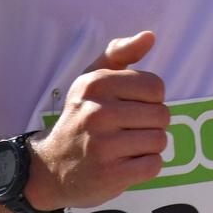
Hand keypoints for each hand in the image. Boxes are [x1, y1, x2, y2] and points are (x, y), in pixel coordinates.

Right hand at [27, 32, 169, 210]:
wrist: (50, 167)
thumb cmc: (81, 118)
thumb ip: (120, 53)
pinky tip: (125, 164)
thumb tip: (149, 36)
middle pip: (162, 115)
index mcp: (95, 84)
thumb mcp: (92, 80)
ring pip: (159, 140)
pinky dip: (145, 166)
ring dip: (148, 146)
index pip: (156, 86)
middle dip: (151, 124)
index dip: (150, 99)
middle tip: (126, 131)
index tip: (129, 107)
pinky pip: (154, 165)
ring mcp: (102, 146)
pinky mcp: (110, 176)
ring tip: (125, 147)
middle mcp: (97, 113)